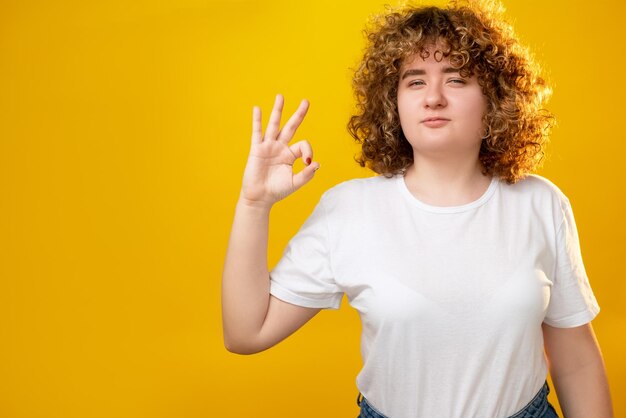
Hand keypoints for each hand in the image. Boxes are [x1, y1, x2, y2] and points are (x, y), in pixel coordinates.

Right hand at [239, 94, 319, 208]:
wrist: (259, 198)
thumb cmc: (277, 191)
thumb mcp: (295, 183)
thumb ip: (307, 174)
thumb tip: (316, 163)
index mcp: (291, 155)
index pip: (303, 144)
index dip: (308, 151)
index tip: (307, 163)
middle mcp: (280, 147)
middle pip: (291, 127)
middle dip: (299, 114)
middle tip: (306, 101)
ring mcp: (268, 147)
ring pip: (274, 125)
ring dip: (278, 110)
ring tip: (280, 96)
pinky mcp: (257, 149)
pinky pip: (257, 133)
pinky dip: (257, 121)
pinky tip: (257, 109)